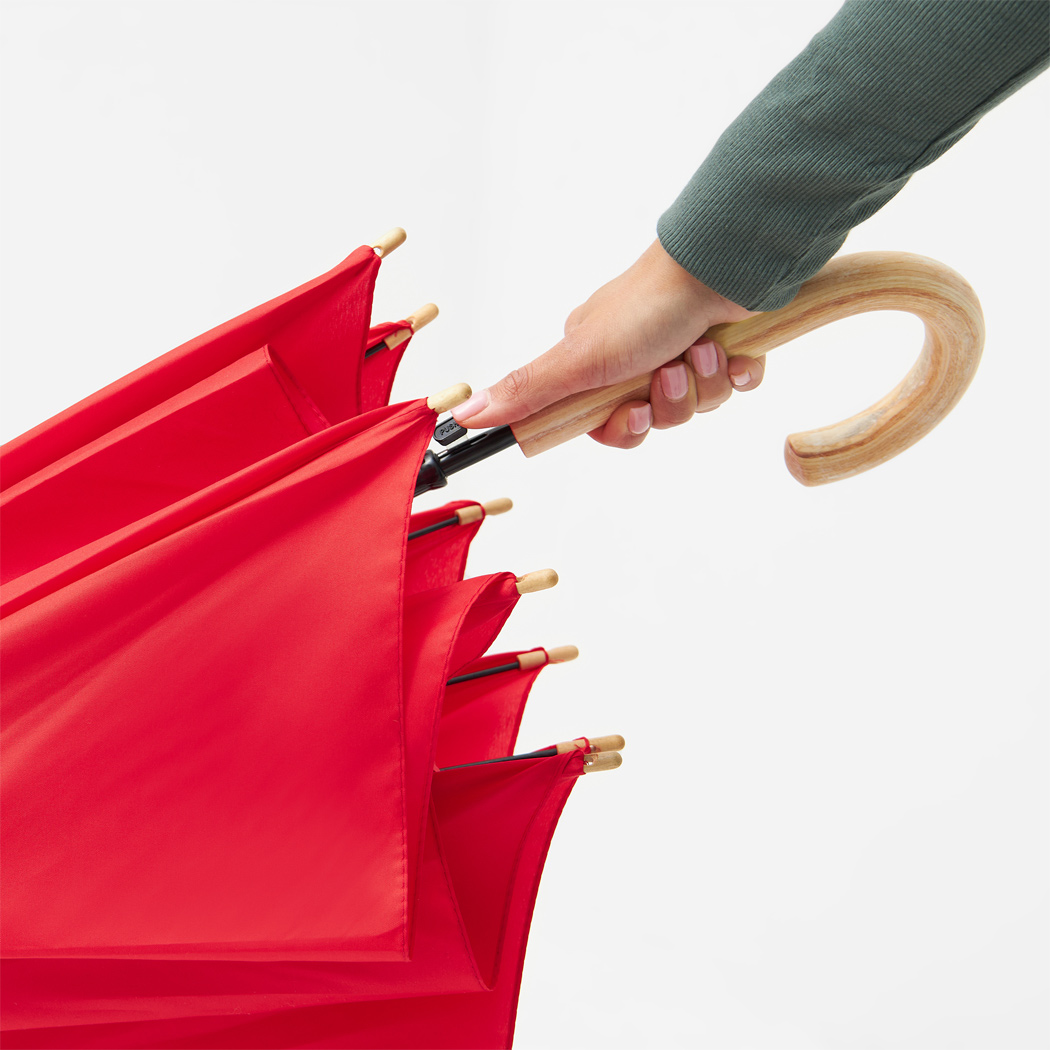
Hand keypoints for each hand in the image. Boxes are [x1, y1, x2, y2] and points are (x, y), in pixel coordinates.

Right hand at [451, 239, 764, 447]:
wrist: (721, 265)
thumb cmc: (647, 305)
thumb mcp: (578, 359)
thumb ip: (526, 392)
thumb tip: (467, 416)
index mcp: (597, 360)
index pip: (605, 423)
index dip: (624, 428)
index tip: (632, 416)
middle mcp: (637, 355)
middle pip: (654, 419)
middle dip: (668, 403)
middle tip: (670, 370)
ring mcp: (683, 349)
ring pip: (696, 404)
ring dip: (703, 382)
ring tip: (702, 349)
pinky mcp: (727, 347)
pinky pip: (734, 385)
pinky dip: (736, 371)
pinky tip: (732, 349)